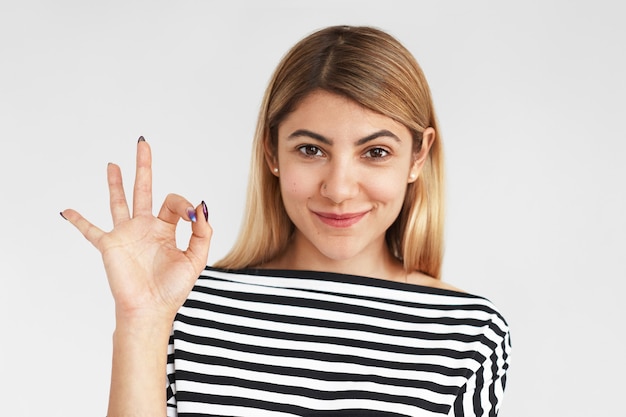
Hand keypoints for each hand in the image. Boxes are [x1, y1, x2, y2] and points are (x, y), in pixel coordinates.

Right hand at [61, 138, 211, 321]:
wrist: (151, 309)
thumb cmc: (173, 288)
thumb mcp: (196, 258)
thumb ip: (203, 232)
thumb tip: (202, 206)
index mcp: (166, 230)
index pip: (173, 203)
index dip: (184, 205)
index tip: (191, 218)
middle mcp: (145, 228)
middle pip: (144, 190)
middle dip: (144, 167)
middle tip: (143, 145)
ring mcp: (126, 235)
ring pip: (119, 202)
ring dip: (116, 183)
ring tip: (113, 164)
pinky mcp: (110, 246)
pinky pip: (90, 231)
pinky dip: (78, 221)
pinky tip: (67, 211)